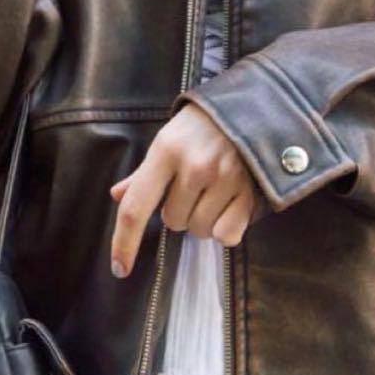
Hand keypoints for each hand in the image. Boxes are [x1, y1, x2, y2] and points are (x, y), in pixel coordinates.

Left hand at [108, 103, 269, 278]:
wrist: (257, 105)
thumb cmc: (205, 124)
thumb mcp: (170, 138)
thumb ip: (145, 172)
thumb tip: (118, 196)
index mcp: (166, 151)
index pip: (135, 207)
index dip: (124, 242)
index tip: (120, 269)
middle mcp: (194, 166)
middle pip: (174, 222)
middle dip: (180, 211)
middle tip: (194, 187)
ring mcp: (225, 179)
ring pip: (200, 230)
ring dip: (203, 219)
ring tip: (214, 191)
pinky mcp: (250, 191)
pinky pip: (227, 235)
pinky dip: (226, 227)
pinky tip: (231, 204)